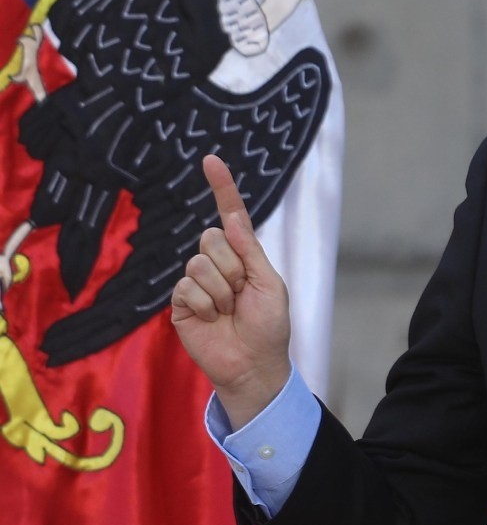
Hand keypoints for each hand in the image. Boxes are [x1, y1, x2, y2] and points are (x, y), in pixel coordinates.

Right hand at [170, 154, 291, 428]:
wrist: (253, 364)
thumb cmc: (269, 325)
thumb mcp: (269, 284)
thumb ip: (249, 251)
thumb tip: (231, 218)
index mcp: (243, 255)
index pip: (230, 215)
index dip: (221, 188)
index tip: (211, 160)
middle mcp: (217, 263)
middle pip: (212, 238)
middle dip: (232, 268)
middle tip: (241, 295)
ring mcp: (196, 282)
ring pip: (199, 264)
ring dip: (221, 291)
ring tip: (229, 311)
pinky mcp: (180, 302)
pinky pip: (186, 287)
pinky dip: (205, 304)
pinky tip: (212, 320)